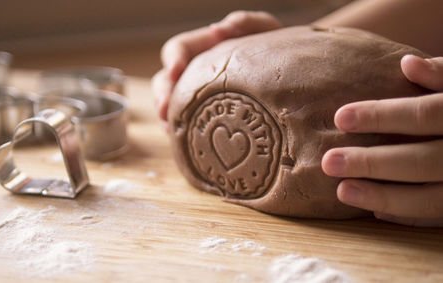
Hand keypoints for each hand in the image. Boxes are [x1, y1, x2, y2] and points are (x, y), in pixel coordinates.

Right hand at [152, 11, 280, 121]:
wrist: (291, 76)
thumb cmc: (275, 49)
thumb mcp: (265, 30)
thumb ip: (246, 23)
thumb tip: (218, 28)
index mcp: (203, 48)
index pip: (178, 49)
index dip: (173, 60)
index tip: (175, 71)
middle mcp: (194, 72)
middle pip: (165, 81)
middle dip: (162, 95)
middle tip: (165, 110)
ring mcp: (196, 96)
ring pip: (170, 105)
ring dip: (168, 117)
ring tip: (171, 129)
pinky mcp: (205, 116)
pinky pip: (188, 125)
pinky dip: (184, 133)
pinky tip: (187, 142)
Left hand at [322, 55, 442, 226]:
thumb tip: (407, 63)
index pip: (426, 114)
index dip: (383, 115)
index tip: (340, 117)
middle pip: (424, 160)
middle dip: (374, 162)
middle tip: (329, 162)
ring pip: (433, 197)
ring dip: (385, 197)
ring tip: (343, 191)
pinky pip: (442, 217)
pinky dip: (411, 216)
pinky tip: (376, 212)